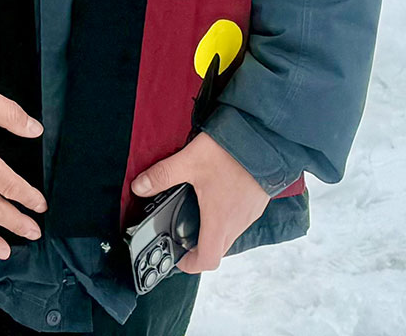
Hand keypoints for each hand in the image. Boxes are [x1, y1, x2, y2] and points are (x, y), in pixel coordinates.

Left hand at [131, 132, 270, 273]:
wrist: (265, 140)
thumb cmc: (231, 154)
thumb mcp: (189, 162)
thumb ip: (162, 175)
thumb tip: (140, 187)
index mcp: (219, 221)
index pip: (208, 260)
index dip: (191, 265)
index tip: (178, 258)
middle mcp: (237, 223)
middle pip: (218, 249)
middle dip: (199, 248)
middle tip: (181, 236)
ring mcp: (250, 214)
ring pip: (230, 234)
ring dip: (213, 231)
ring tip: (195, 213)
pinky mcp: (257, 203)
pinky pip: (240, 220)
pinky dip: (226, 217)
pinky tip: (215, 196)